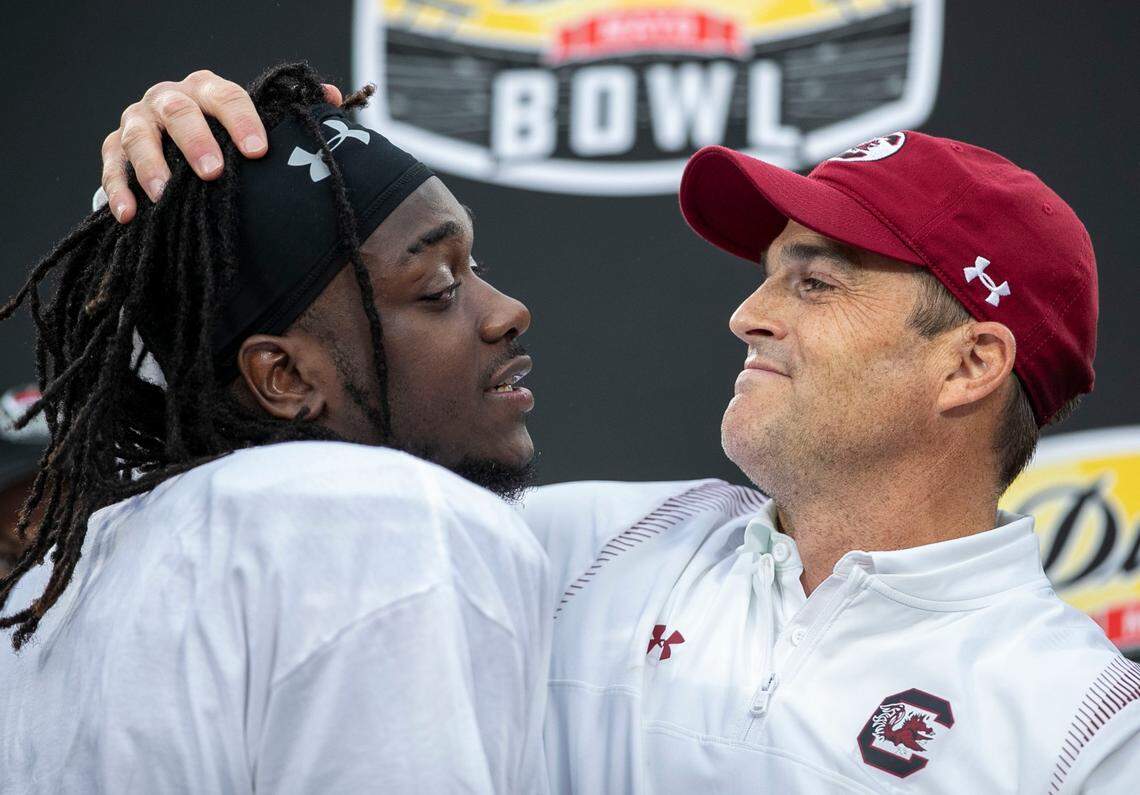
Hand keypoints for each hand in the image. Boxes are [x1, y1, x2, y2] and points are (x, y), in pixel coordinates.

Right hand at [100, 69, 342, 222]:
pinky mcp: (115, 148)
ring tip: (164, 195)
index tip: (258, 151)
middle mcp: (170, 99)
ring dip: (151, 165)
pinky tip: (129, 213)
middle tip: (212, 173)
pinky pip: (111, 165)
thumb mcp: (256, 123)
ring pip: (138, 135)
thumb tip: (333, 99)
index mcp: (207, 89)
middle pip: (179, 110)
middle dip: (195, 141)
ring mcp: (139, 121)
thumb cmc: (225, 137)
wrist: (176, 146)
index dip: (242, 121)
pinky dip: (117, 188)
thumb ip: (292, 112)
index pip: (227, 96)